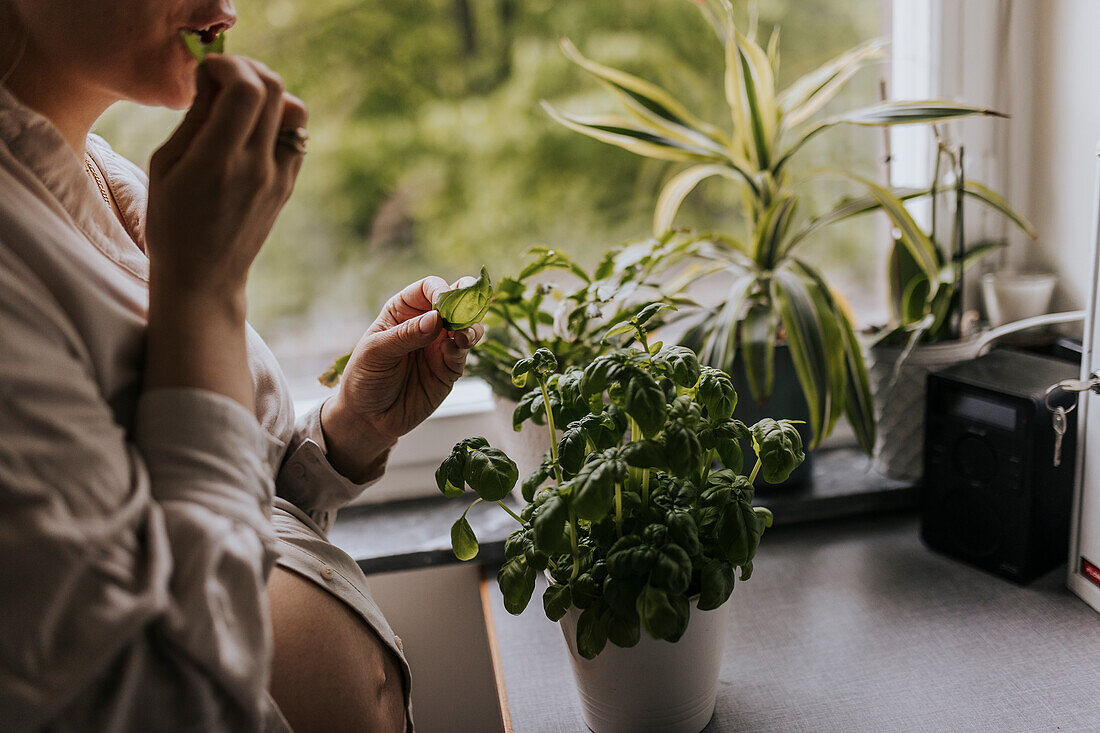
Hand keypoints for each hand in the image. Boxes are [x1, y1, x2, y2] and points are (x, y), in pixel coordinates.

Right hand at [146, 54, 307, 300]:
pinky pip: (296, 136)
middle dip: (248, 69)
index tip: (206, 67)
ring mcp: (279, 177)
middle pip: (274, 90)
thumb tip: (211, 75)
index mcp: (219, 162)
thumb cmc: (171, 223)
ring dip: (269, 93)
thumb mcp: (166, 167)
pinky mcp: (288, 185)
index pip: (246, 90)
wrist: (204, 278)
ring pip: (294, 110)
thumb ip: (194, 118)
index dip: (229, 64)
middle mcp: (257, 167)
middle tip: (223, 74)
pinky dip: (278, 119)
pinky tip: (251, 127)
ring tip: (239, 100)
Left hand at [321, 277, 485, 481]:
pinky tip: (455, 349)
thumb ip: (406, 335)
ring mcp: (440, 346)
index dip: (440, 290)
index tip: (443, 303)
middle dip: (466, 300)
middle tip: (470, 307)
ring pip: (467, 326)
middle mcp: (426, 324)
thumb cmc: (365, 378)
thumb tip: (436, 319)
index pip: (428, 288)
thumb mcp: (377, 352)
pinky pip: (464, 353)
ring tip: (463, 335)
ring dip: (471, 326)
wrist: (369, 418)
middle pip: (455, 301)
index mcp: (404, 311)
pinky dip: (465, 348)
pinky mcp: (449, 369)